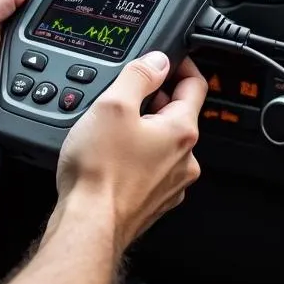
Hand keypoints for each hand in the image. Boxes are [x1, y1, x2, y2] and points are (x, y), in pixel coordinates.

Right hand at [56, 52, 206, 249]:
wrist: (88, 225)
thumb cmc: (99, 172)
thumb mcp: (113, 105)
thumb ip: (139, 76)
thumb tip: (157, 61)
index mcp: (181, 131)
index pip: (195, 85)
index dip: (180, 65)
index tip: (165, 59)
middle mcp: (184, 159)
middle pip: (178, 114)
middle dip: (155, 98)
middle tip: (126, 94)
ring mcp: (171, 183)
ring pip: (163, 142)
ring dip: (144, 129)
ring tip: (112, 127)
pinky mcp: (153, 201)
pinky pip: (151, 167)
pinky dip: (136, 156)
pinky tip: (111, 156)